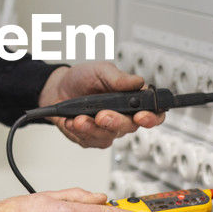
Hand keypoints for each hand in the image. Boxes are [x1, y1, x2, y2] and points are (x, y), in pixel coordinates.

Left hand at [38, 61, 164, 147]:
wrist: (58, 88)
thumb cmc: (83, 78)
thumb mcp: (101, 71)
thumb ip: (119, 78)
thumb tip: (138, 82)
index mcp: (132, 100)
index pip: (153, 113)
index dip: (152, 118)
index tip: (142, 116)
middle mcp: (123, 117)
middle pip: (130, 127)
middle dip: (115, 122)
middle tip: (102, 115)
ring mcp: (107, 129)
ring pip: (108, 136)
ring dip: (92, 128)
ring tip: (79, 118)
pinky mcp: (91, 138)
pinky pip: (90, 140)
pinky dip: (79, 131)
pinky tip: (72, 121)